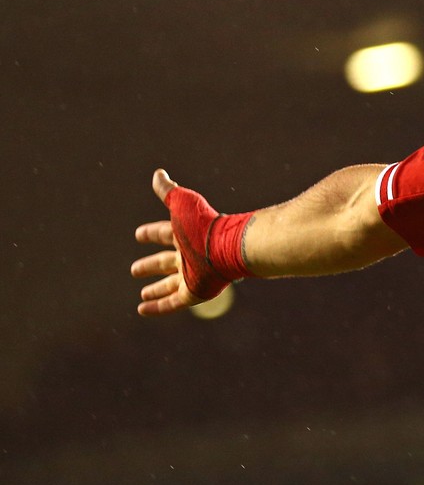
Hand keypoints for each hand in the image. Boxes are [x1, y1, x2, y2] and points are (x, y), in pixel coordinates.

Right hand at [130, 169, 225, 315]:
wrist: (228, 247)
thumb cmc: (204, 224)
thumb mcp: (181, 203)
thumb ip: (167, 191)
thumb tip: (158, 174)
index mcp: (185, 234)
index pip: (164, 234)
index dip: (151, 234)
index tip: (138, 235)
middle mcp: (189, 255)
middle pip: (166, 262)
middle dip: (151, 265)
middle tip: (134, 270)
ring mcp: (193, 275)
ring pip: (170, 285)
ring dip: (156, 289)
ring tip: (143, 294)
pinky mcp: (195, 292)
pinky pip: (173, 302)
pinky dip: (158, 307)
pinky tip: (143, 310)